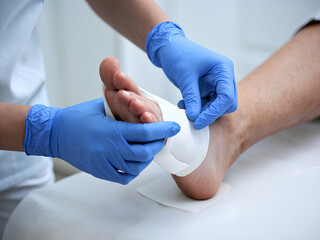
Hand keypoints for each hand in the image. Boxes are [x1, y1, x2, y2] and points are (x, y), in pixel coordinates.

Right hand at [24, 98, 179, 183]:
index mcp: (113, 131)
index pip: (146, 132)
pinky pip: (125, 176)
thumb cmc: (80, 116)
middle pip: (146, 152)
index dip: (163, 130)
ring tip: (150, 148)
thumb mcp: (103, 107)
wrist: (56, 133)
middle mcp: (110, 150)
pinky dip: (135, 170)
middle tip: (163, 138)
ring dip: (148, 157)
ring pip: (138, 166)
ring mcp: (105, 164)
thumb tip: (145, 108)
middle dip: (158, 144)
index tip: (175, 127)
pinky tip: (136, 160)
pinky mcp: (100, 172)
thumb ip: (124, 109)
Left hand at [146, 22, 237, 129]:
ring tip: (184, 107)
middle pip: (226, 104)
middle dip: (210, 113)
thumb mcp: (185, 77)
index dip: (213, 112)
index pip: (227, 97)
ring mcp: (216, 83)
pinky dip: (196, 108)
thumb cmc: (178, 54)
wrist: (168, 48)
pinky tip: (183, 104)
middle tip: (192, 118)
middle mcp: (223, 77)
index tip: (198, 122)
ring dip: (201, 112)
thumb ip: (192, 98)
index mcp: (223, 69)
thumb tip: (195, 118)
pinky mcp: (207, 89)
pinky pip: (206, 104)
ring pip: (216, 106)